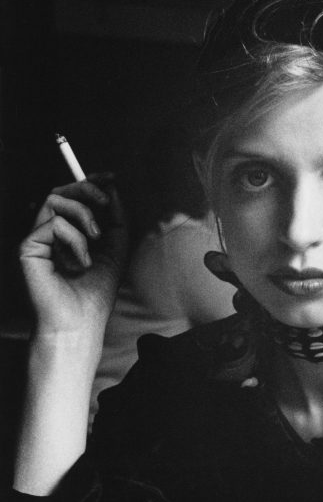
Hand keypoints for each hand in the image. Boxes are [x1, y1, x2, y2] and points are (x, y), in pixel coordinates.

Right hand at [19, 175, 128, 335]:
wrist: (80, 323)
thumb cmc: (96, 291)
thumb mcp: (116, 248)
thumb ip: (117, 218)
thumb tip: (112, 187)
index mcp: (67, 231)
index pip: (72, 194)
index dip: (90, 180)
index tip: (112, 177)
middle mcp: (48, 232)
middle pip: (60, 190)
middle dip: (87, 188)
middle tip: (106, 201)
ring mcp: (36, 239)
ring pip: (55, 199)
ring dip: (84, 215)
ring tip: (95, 240)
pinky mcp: (27, 248)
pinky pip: (53, 223)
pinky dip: (75, 239)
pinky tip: (81, 262)